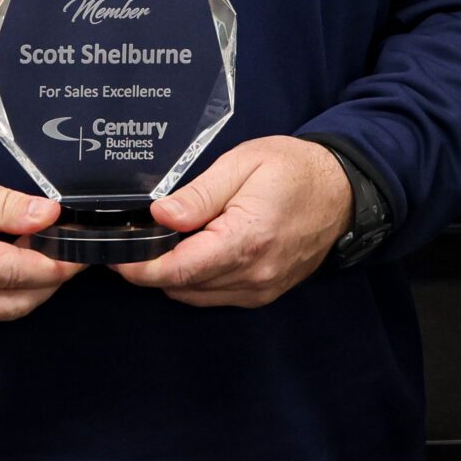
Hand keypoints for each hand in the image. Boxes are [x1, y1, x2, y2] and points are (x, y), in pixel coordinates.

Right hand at [0, 159, 83, 325]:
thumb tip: (47, 216)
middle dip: (50, 279)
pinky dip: (4, 292)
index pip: (16, 274)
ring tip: (37, 249)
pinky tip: (8, 261)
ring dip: (29, 287)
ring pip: (2, 312)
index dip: (56, 264)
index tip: (81, 251)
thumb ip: (0, 203)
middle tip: (65, 247)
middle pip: (17, 303)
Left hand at [110, 136, 352, 307]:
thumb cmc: (294, 170)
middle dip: (151, 268)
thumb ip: (199, 195)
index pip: (178, 270)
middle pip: (182, 287)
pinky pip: (216, 295)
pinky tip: (195, 250)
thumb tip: (159, 216)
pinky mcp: (264, 292)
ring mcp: (261, 289)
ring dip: (174, 275)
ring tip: (165, 241)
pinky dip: (196, 279)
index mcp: (246, 241)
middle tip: (136, 240)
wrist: (343, 192)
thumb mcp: (243, 164)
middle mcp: (254, 275)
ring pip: (196, 295)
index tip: (116, 257)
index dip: (140, 267)